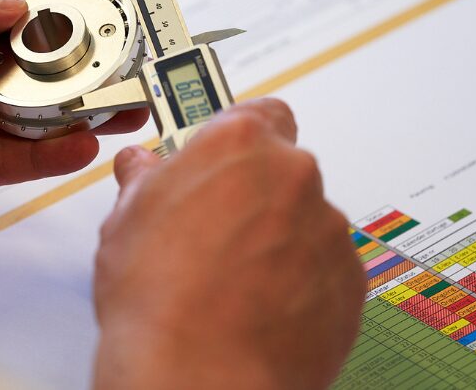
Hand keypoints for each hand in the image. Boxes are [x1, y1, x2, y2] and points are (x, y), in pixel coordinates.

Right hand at [92, 99, 364, 389]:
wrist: (199, 376)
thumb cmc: (159, 297)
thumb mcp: (126, 218)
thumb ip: (143, 178)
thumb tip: (141, 167)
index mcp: (239, 142)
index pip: (258, 112)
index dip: (238, 136)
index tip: (222, 154)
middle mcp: (293, 175)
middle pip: (280, 168)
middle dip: (253, 191)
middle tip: (214, 228)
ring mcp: (327, 230)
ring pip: (303, 220)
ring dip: (278, 237)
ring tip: (233, 279)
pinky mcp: (350, 282)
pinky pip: (324, 267)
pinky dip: (300, 279)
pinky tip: (259, 305)